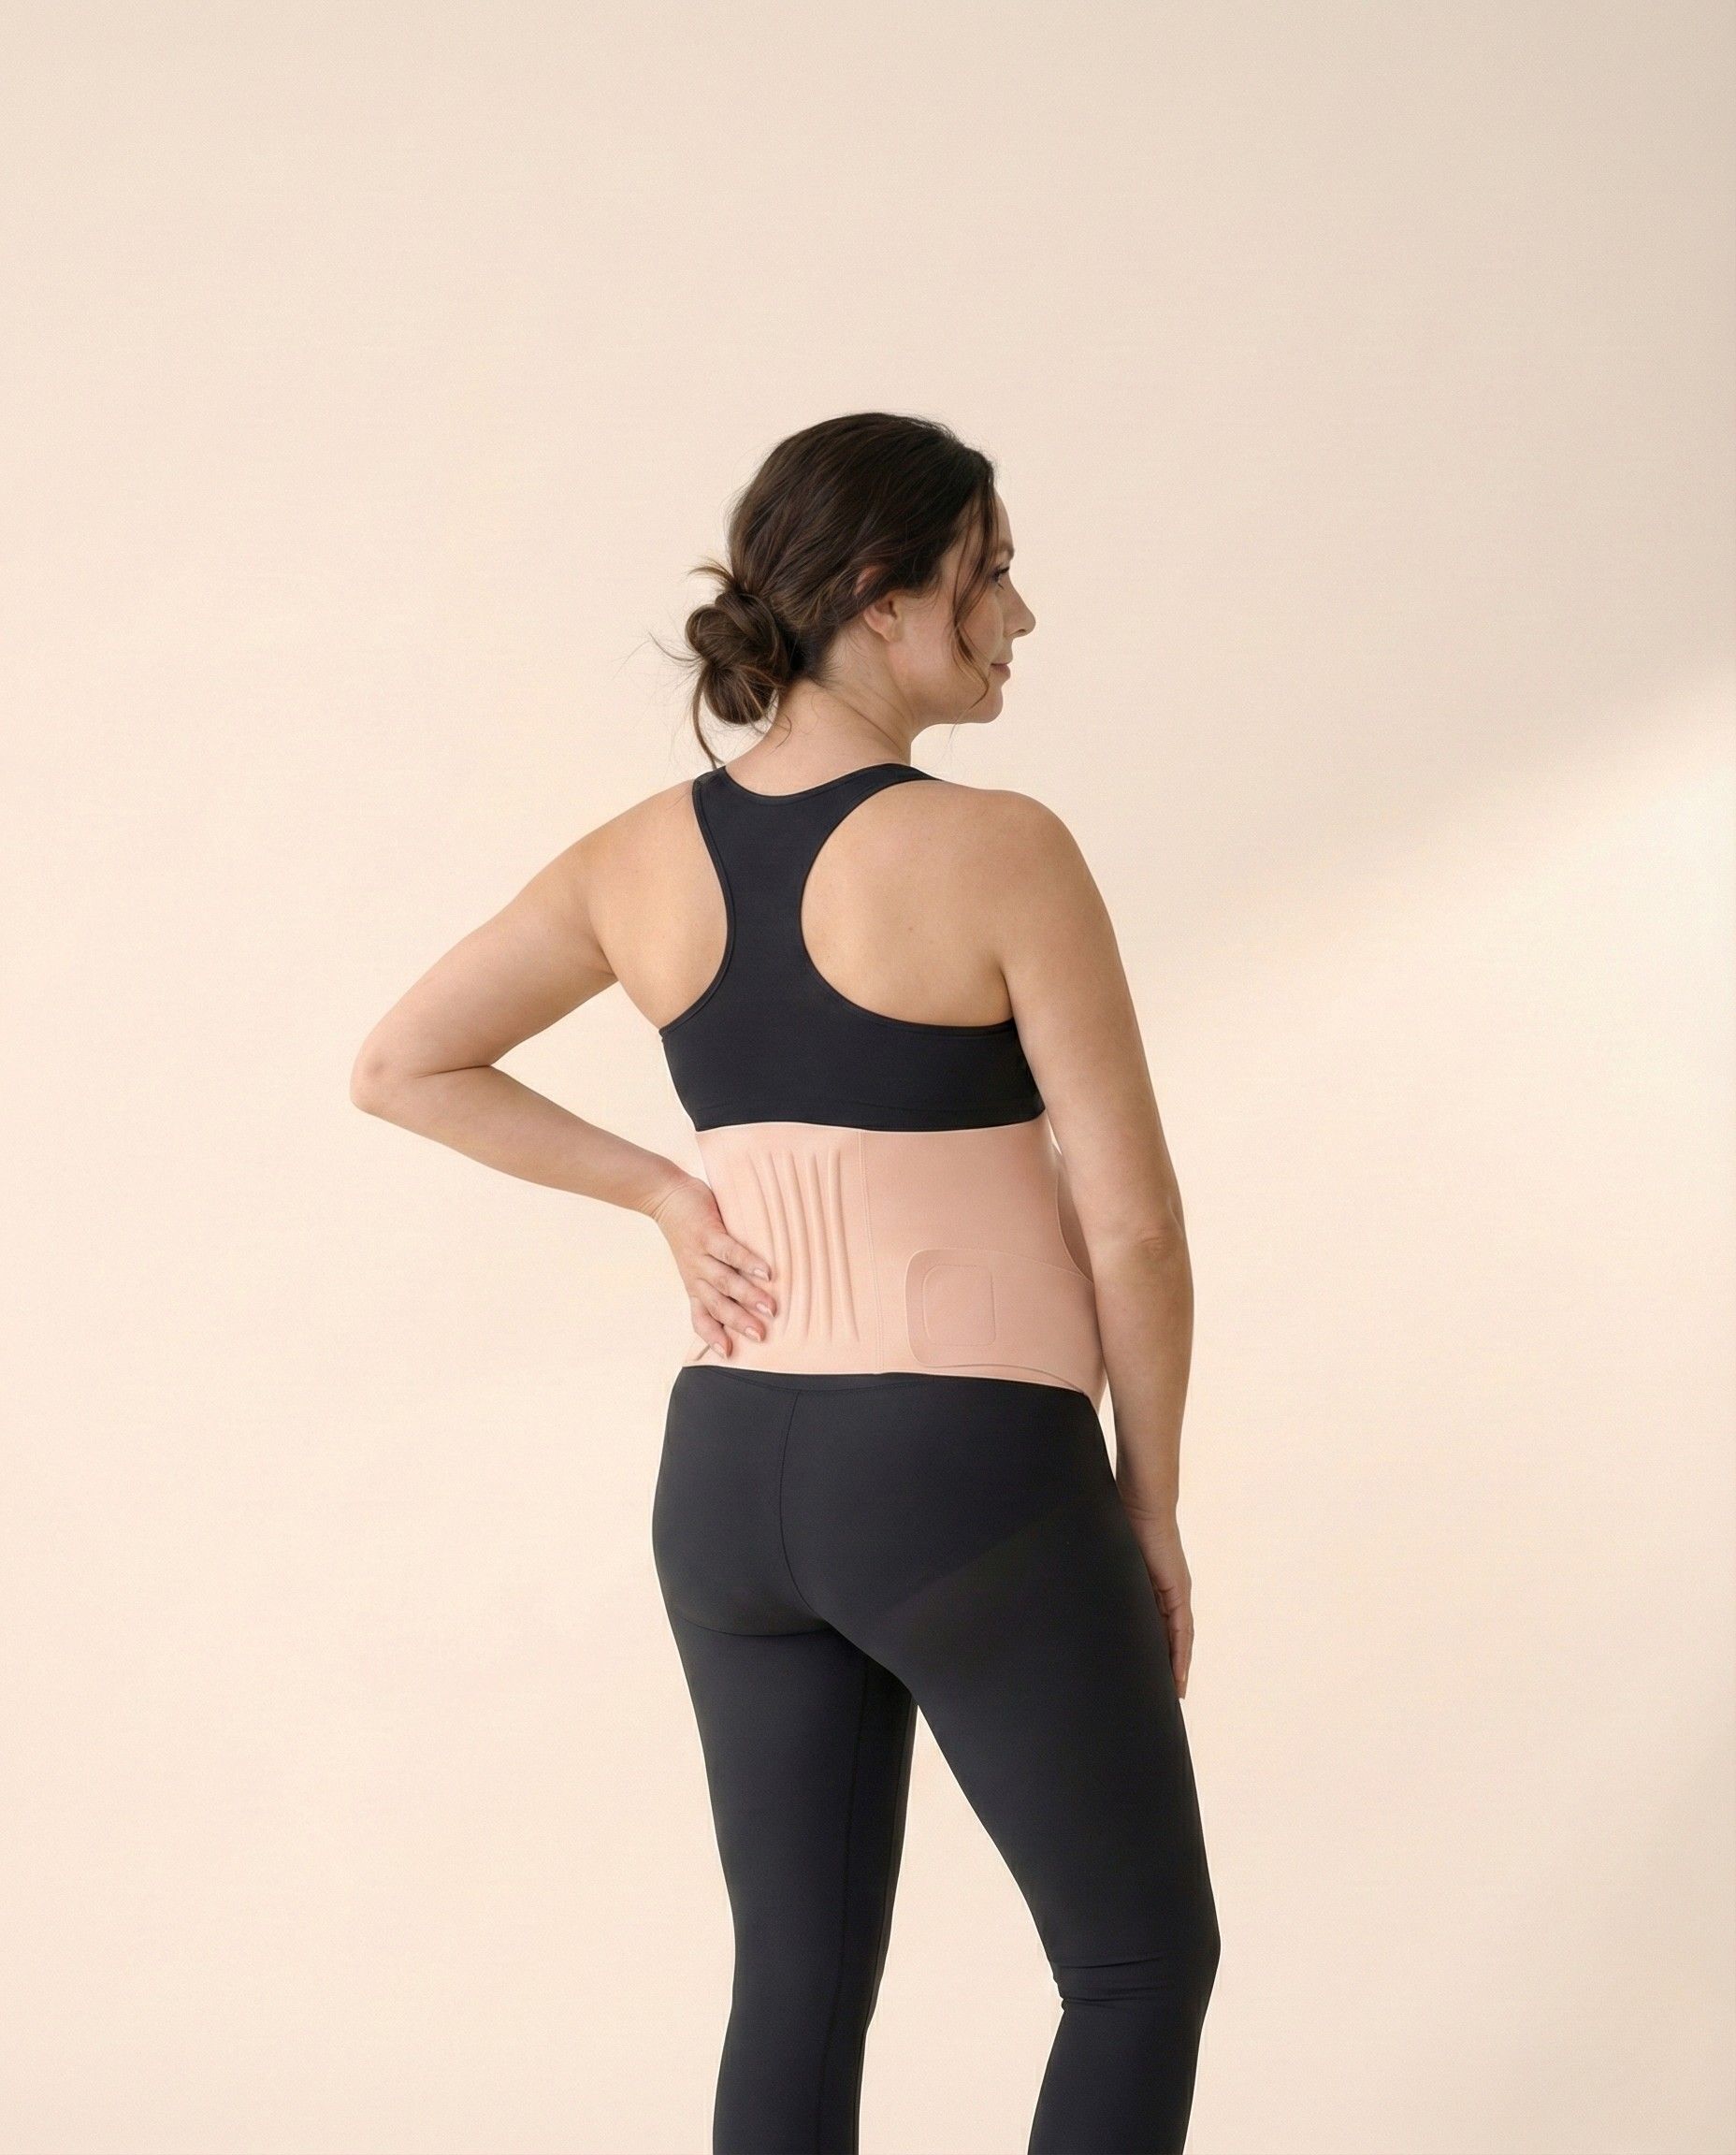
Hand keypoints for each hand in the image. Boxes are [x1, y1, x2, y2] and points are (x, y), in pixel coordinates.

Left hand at [648, 1174, 776, 1358]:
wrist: (664, 1196)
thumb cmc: (688, 1230)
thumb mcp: (696, 1260)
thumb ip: (718, 1275)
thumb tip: (751, 1290)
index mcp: (694, 1285)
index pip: (700, 1317)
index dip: (712, 1336)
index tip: (728, 1354)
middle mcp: (696, 1275)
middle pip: (717, 1305)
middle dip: (739, 1322)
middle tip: (761, 1335)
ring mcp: (700, 1255)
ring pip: (724, 1281)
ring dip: (748, 1296)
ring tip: (771, 1308)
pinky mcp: (707, 1234)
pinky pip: (729, 1252)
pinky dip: (747, 1262)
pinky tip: (766, 1271)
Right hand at [1120, 1501, 1195, 1698]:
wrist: (1142, 1502)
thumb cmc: (1124, 1522)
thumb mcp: (1114, 1560)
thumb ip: (1109, 1577)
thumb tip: (1086, 1590)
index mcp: (1155, 1585)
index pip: (1159, 1625)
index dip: (1159, 1650)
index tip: (1155, 1675)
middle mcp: (1171, 1591)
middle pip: (1174, 1636)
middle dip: (1171, 1664)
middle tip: (1166, 1692)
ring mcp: (1177, 1591)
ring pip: (1180, 1637)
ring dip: (1178, 1664)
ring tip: (1174, 1690)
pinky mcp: (1177, 1590)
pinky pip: (1181, 1629)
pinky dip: (1181, 1652)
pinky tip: (1178, 1671)